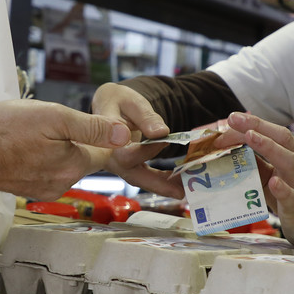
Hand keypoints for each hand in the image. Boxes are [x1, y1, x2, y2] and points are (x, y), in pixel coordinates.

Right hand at [0, 100, 130, 199]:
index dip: (104, 134)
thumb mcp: (55, 117)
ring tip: (37, 132)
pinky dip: (42, 157)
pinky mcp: (28, 188)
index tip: (94, 121)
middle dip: (78, 140)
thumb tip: (125, 134)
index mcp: (74, 166)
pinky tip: (26, 145)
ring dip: (58, 148)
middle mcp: (63, 183)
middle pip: (84, 158)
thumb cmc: (6, 130)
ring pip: (64, 164)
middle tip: (56, 122)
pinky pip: (46, 171)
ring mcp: (44, 188)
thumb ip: (92, 127)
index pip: (106, 152)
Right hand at [92, 83, 182, 198]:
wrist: (108, 105)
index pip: (126, 153)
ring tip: (187, 189)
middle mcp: (112, 158)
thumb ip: (145, 116)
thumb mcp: (130, 102)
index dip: (147, 150)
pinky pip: (145, 176)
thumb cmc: (117, 100)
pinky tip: (181, 182)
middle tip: (182, 192)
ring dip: (164, 186)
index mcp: (106, 141)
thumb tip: (162, 132)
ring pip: (141, 179)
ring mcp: (120, 165)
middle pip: (134, 176)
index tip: (167, 140)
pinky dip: (163, 180)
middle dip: (159, 185)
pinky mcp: (130, 166)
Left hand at [216, 112, 293, 248]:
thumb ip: (256, 160)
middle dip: (258, 126)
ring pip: (289, 162)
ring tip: (250, 137)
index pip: (273, 132)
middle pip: (283, 139)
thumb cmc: (291, 193)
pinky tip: (273, 182)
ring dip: (269, 148)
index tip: (230, 120)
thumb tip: (229, 146)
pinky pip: (292, 196)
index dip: (252, 125)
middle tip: (234, 119)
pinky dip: (283, 188)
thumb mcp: (272, 173)